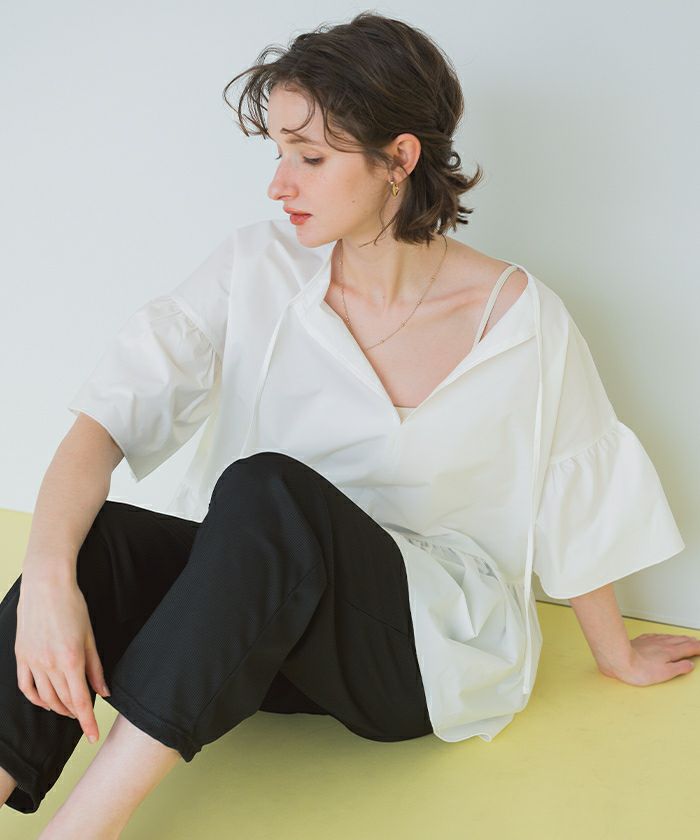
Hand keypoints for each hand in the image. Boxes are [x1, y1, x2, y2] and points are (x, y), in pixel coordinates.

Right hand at [15, 574, 110, 742]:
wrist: (46, 585)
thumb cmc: (73, 606)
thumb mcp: (90, 637)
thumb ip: (96, 668)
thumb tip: (103, 692)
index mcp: (71, 660)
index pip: (80, 701)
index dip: (87, 721)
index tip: (93, 735)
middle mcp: (49, 665)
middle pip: (63, 702)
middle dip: (75, 713)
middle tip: (84, 715)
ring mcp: (32, 662)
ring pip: (44, 698)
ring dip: (58, 708)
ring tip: (69, 709)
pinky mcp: (21, 656)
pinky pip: (26, 687)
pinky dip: (36, 699)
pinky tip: (45, 701)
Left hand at [599, 633, 699, 685]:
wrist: (620, 660)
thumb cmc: (639, 669)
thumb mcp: (665, 673)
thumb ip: (679, 668)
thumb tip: (689, 664)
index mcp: (670, 652)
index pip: (688, 648)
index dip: (697, 648)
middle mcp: (662, 644)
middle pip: (680, 641)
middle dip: (690, 641)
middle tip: (697, 641)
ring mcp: (651, 641)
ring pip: (669, 637)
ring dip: (679, 637)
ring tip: (685, 638)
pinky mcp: (641, 640)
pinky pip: (656, 635)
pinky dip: (664, 636)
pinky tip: (662, 636)